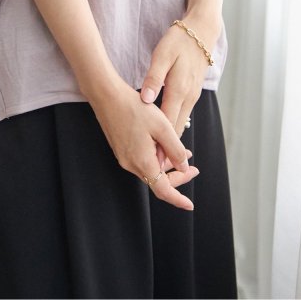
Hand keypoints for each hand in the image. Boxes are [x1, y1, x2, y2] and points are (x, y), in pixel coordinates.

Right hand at [88, 79, 198, 210]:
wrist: (106, 95)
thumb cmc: (134, 107)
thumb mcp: (162, 126)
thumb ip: (175, 149)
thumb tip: (183, 167)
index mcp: (142, 161)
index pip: (163, 190)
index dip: (177, 199)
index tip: (189, 205)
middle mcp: (131, 163)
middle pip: (157, 181)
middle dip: (177, 177)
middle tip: (193, 169)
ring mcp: (124, 157)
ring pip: (150, 170)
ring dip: (168, 166)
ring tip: (185, 154)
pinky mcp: (121, 149)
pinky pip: (142, 160)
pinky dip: (157, 158)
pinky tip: (165, 146)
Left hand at [139, 20, 215, 171]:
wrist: (202, 31)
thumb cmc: (179, 41)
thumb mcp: (162, 55)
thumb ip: (153, 78)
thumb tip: (145, 99)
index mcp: (179, 89)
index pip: (168, 124)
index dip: (160, 143)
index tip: (150, 159)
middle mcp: (188, 96)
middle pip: (176, 129)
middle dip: (166, 148)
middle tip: (153, 167)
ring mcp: (192, 95)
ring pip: (181, 123)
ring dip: (170, 140)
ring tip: (157, 157)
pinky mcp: (192, 92)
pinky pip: (183, 114)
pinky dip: (174, 126)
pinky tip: (165, 134)